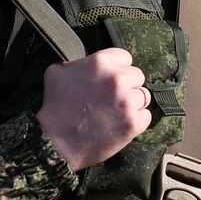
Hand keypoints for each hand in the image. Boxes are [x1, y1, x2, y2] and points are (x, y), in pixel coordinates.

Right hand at [36, 48, 151, 170]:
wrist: (56, 142)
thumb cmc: (54, 107)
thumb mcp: (57, 73)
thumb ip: (77, 63)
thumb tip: (86, 63)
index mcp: (100, 62)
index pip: (126, 57)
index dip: (118, 69)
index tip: (111, 80)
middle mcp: (117, 78)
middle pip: (138, 76)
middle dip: (127, 85)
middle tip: (112, 98)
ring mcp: (127, 101)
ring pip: (143, 96)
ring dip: (132, 103)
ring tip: (116, 112)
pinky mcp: (133, 122)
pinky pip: (146, 115)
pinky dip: (136, 120)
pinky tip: (120, 124)